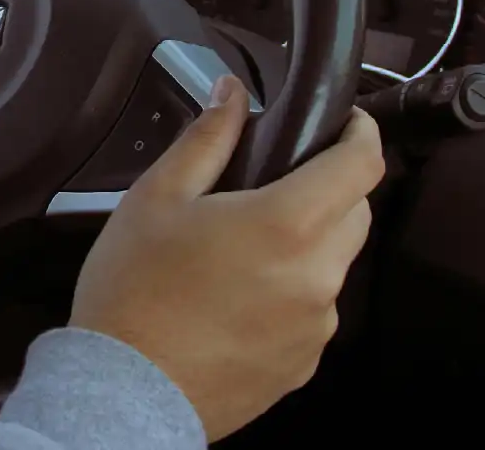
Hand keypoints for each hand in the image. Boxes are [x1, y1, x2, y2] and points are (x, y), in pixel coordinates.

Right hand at [68, 76, 385, 439]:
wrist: (123, 391)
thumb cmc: (133, 293)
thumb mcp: (157, 198)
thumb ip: (207, 138)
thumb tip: (232, 94)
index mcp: (287, 225)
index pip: (362, 164)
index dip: (361, 133)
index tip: (346, 125)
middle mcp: (316, 276)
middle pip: (355, 214)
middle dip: (329, 190)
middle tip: (273, 188)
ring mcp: (315, 326)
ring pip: (333, 265)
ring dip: (306, 247)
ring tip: (241, 253)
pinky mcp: (303, 363)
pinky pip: (313, 312)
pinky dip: (290, 295)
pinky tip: (236, 299)